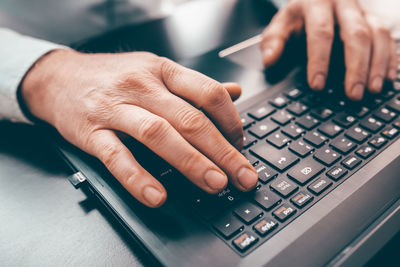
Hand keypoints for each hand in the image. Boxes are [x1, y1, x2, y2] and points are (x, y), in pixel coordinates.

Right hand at [22, 50, 257, 206]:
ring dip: (191, 162)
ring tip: (215, 184)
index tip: (241, 144)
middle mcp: (141, 86)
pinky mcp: (91, 132)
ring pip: (158, 135)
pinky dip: (138, 178)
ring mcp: (115, 108)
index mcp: (163, 71)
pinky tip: (157, 196)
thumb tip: (234, 93)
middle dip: (222, 151)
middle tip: (243, 176)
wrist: (58, 77)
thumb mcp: (156, 70)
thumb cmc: (113, 76)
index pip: (207, 92)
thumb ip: (194, 85)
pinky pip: (117, 156)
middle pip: (189, 119)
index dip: (231, 121)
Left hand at [261, 0, 397, 99]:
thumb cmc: (299, 13)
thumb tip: (269, 60)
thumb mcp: (281, 22)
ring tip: (374, 89)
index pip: (320, 33)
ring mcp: (363, 11)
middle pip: (356, 34)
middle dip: (356, 66)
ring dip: (378, 64)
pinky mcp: (375, 19)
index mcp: (317, 3)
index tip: (317, 84)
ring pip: (379, 34)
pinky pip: (390, 38)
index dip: (319, 60)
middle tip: (353, 93)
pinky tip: (390, 78)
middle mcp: (344, 4)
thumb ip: (273, 40)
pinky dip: (391, 59)